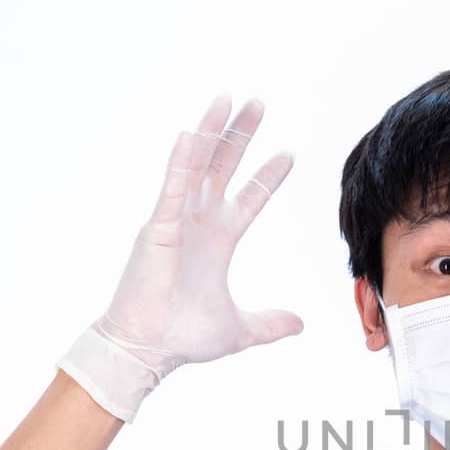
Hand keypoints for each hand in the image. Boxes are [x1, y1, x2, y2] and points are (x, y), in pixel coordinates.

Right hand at [57, 94, 300, 421]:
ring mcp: (177, 221)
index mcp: (218, 240)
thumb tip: (300, 324)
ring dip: (212, 133)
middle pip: (223, 167)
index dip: (267, 176)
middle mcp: (198, 222)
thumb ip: (270, 323)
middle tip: (258, 103)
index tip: (289, 153)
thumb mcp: (241, 329)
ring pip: (197, 165)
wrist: (149, 350)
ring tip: (228, 99)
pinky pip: (171, 188)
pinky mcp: (157, 228)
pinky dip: (180, 163)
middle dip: (240, 135)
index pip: (249, 198)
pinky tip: (190, 134)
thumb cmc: (183, 336)